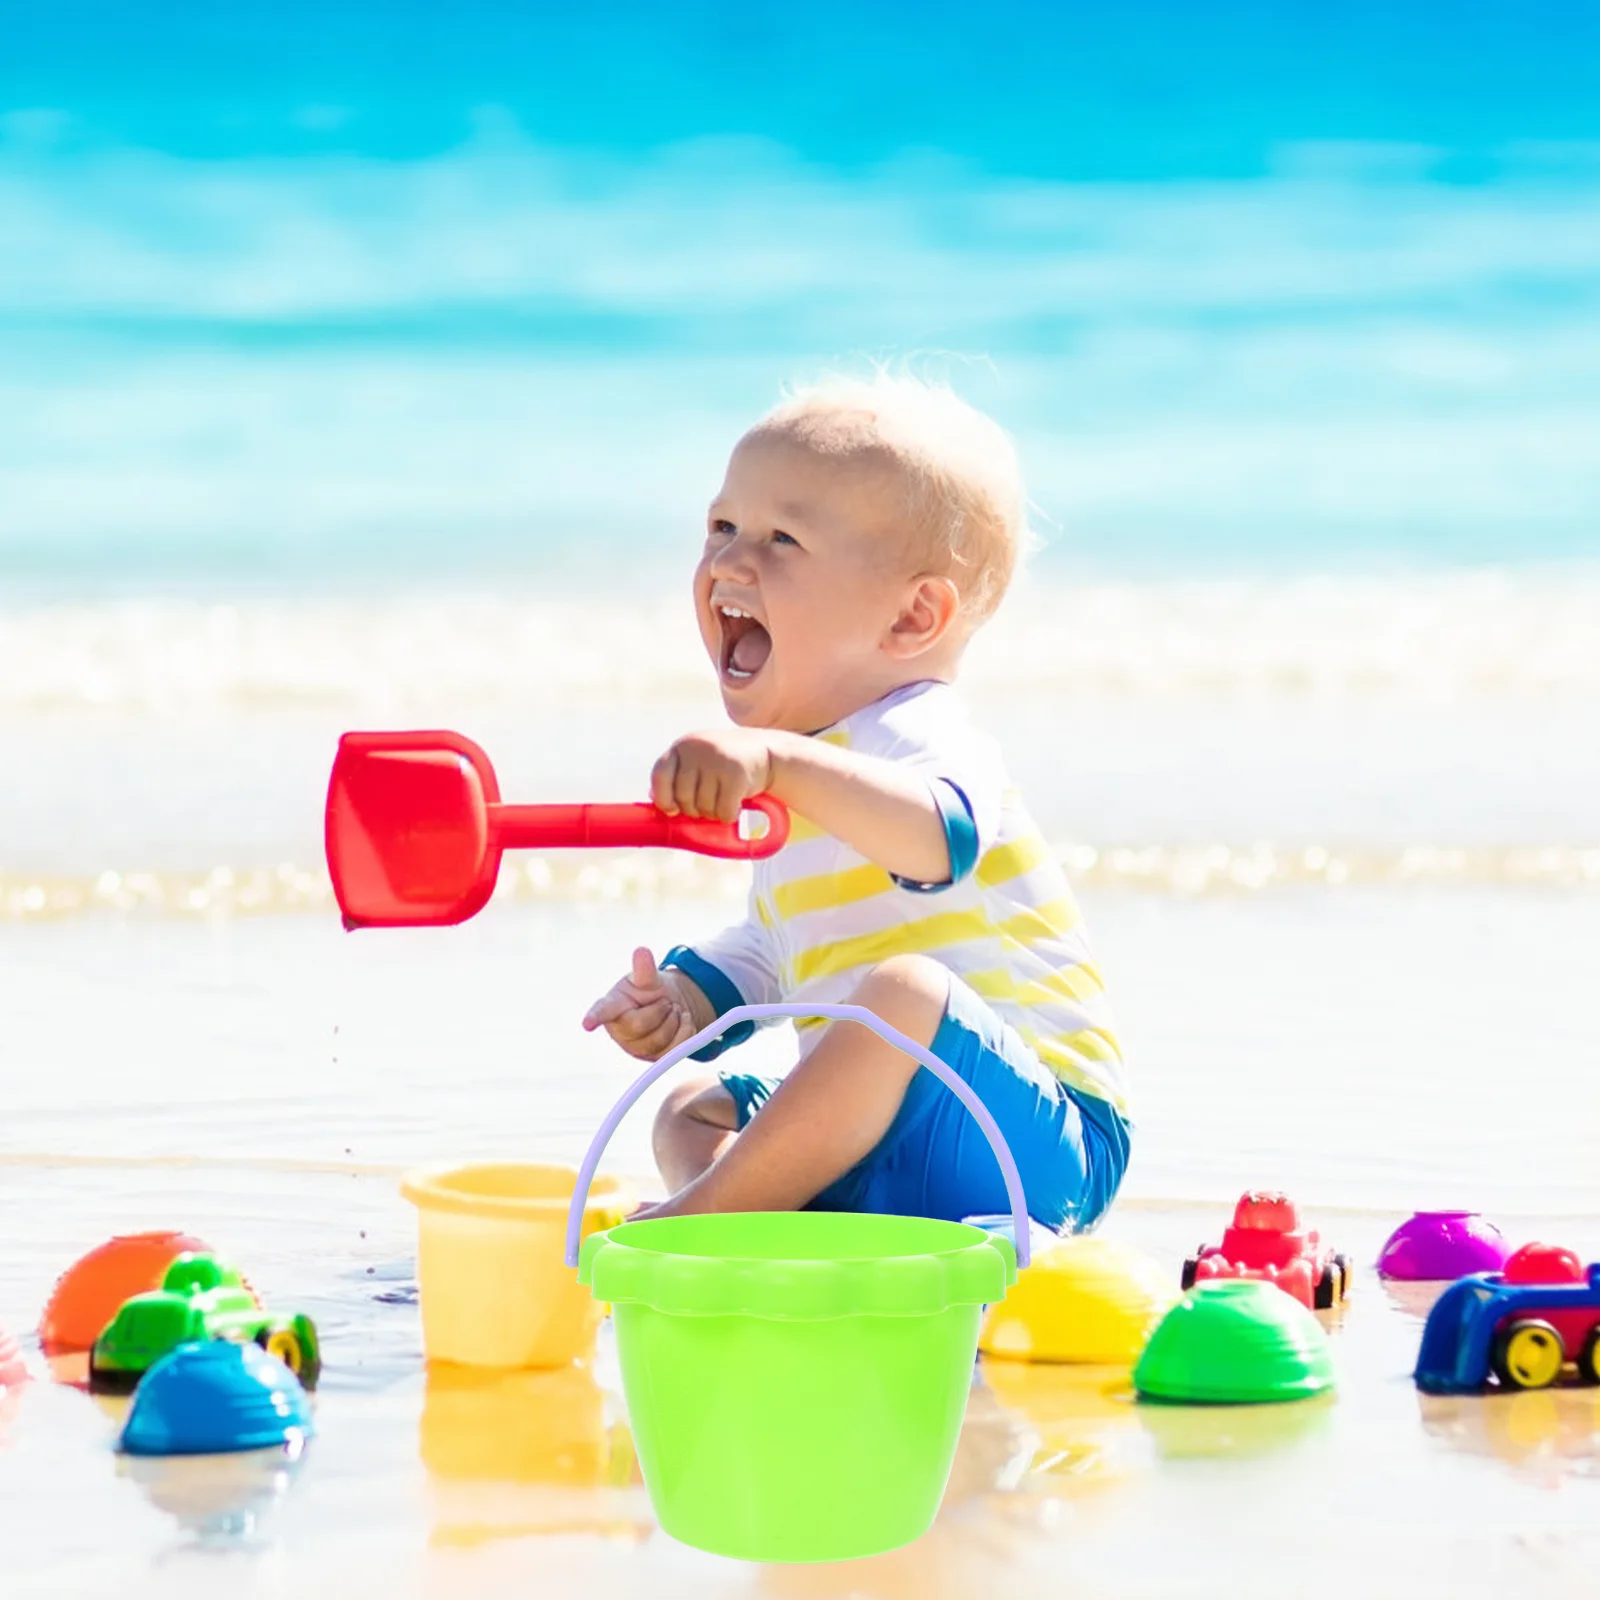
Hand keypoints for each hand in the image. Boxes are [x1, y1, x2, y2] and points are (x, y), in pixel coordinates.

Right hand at [581, 947, 697, 1060]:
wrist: (668, 1007)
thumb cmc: (648, 991)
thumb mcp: (647, 978)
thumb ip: (644, 969)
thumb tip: (642, 952)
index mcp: (613, 1007)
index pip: (602, 1011)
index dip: (594, 1017)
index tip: (587, 1023)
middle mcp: (620, 1030)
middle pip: (640, 1025)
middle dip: (660, 1009)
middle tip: (665, 1001)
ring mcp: (637, 1047)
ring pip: (659, 1040)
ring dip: (674, 1019)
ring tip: (672, 1009)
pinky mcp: (656, 1058)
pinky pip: (675, 1049)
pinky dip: (686, 1030)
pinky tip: (683, 1019)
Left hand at [651, 728, 778, 822]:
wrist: (767, 753)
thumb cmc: (726, 764)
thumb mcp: (699, 762)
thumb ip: (677, 777)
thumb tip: (654, 799)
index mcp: (683, 746)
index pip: (660, 775)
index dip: (663, 797)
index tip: (672, 810)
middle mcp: (697, 748)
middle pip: (682, 796)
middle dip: (694, 809)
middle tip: (707, 805)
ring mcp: (716, 759)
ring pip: (703, 807)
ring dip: (713, 813)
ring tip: (723, 800)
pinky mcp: (736, 773)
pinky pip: (724, 811)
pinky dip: (729, 816)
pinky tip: (736, 805)